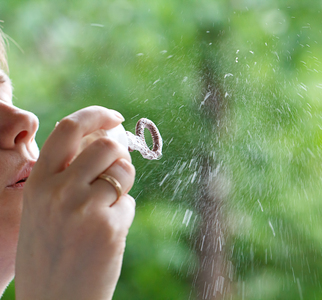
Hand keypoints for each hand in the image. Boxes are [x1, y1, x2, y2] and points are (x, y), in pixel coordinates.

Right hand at [15, 106, 135, 299]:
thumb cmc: (50, 252)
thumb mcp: (42, 208)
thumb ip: (65, 175)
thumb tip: (107, 141)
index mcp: (39, 182)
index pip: (69, 128)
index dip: (96, 116)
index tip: (114, 117)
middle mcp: (59, 190)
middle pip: (106, 145)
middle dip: (118, 153)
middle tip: (117, 168)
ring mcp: (85, 208)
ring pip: (123, 170)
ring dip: (123, 182)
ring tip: (108, 205)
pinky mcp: (109, 227)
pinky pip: (128, 203)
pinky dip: (122, 213)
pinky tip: (107, 234)